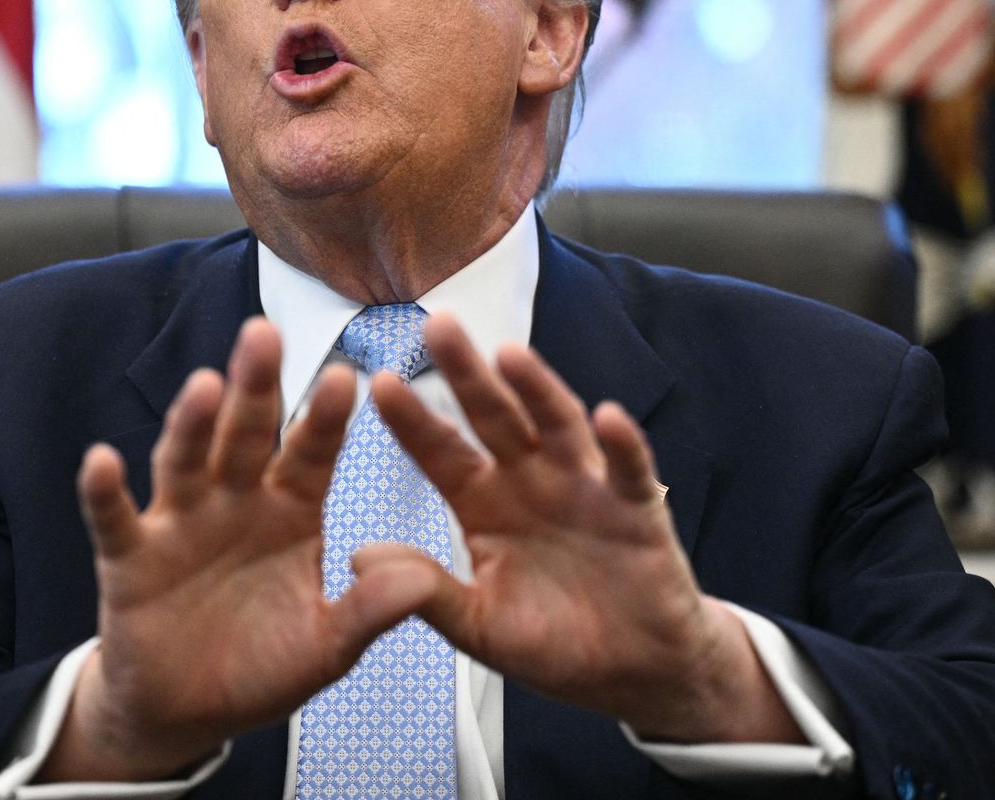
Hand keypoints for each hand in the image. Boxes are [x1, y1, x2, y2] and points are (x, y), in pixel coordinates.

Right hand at [41, 318, 433, 781]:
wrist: (190, 712)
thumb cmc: (262, 666)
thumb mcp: (327, 646)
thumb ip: (368, 612)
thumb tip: (420, 582)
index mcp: (291, 509)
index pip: (311, 453)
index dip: (324, 418)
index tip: (345, 377)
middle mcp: (235, 500)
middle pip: (245, 435)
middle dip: (256, 387)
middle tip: (265, 333)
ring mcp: (179, 522)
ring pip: (185, 461)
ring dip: (190, 423)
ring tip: (205, 385)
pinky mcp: (129, 556)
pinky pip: (114, 519)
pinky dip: (105, 492)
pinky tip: (102, 461)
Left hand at [356, 313, 801, 744]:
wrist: (631, 669)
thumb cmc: (553, 642)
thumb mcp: (477, 625)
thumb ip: (426, 591)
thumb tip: (356, 558)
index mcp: (485, 504)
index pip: (441, 451)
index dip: (413, 419)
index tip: (379, 382)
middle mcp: (531, 481)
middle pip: (494, 417)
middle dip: (466, 374)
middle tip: (437, 325)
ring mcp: (585, 489)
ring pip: (557, 427)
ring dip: (537, 389)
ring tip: (510, 354)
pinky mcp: (638, 510)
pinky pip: (630, 472)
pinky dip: (621, 445)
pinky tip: (608, 417)